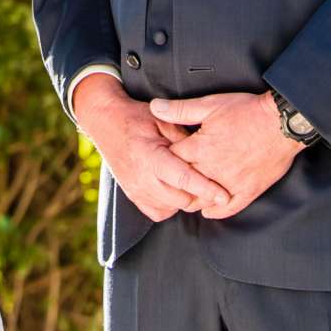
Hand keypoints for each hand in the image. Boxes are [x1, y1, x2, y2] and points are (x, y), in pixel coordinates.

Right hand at [73, 73, 228, 223]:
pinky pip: (159, 212)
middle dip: (199, 194)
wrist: (106, 122)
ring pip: (172, 207)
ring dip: (185, 199)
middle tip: (211, 182)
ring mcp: (136, 190)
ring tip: (192, 183)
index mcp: (150, 156)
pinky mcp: (133, 196)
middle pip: (181, 199)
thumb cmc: (136, 118)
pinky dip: (170, 204)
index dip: (205, 188)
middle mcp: (142, 178)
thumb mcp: (162, 119)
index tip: (224, 195)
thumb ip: (184, 137)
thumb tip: (206, 153)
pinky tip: (174, 189)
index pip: (183, 179)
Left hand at [149, 89, 303, 218]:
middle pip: (184, 184)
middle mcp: (212, 171)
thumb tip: (155, 107)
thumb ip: (180, 109)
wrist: (282, 124)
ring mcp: (230, 184)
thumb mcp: (211, 104)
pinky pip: (228, 209)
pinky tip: (208, 210)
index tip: (160, 157)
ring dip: (192, 199)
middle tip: (167, 182)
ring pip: (203, 201)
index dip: (164, 158)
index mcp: (200, 149)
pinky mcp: (248, 192)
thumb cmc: (247, 111)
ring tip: (185, 196)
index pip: (172, 161)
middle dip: (174, 183)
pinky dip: (216, 211)